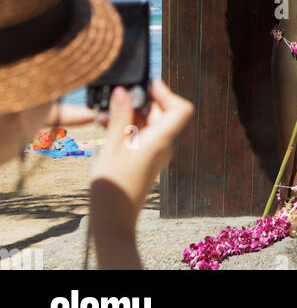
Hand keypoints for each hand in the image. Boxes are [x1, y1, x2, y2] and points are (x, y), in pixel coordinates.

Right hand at [90, 78, 192, 232]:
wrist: (113, 222)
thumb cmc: (112, 186)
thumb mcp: (111, 147)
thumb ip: (119, 117)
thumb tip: (123, 91)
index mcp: (160, 140)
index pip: (180, 109)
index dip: (166, 92)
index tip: (147, 85)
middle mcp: (163, 146)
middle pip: (160, 113)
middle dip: (139, 102)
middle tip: (116, 98)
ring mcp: (155, 154)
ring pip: (148, 125)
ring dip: (129, 116)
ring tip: (104, 115)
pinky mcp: (146, 161)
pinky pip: (141, 137)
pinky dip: (127, 129)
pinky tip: (106, 129)